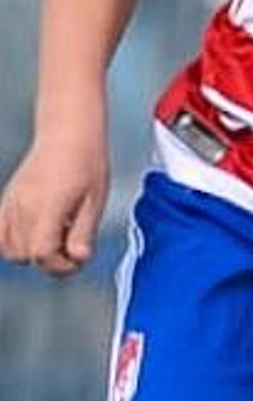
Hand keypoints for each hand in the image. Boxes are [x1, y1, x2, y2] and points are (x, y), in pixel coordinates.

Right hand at [0, 138, 108, 274]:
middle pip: (25, 255)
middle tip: (71, 245)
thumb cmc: (87, 163)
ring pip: (10, 250)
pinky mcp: (8, 200)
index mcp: (48, 206)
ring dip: (32, 252)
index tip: (78, 259)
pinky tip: (34, 234)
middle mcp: (23, 206)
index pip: (42, 253)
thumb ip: (84, 233)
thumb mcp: (95, 201)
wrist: (69, 134)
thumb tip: (79, 258)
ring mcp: (11, 203)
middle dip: (50, 260)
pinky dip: (12, 242)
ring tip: (55, 236)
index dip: (61, 265)